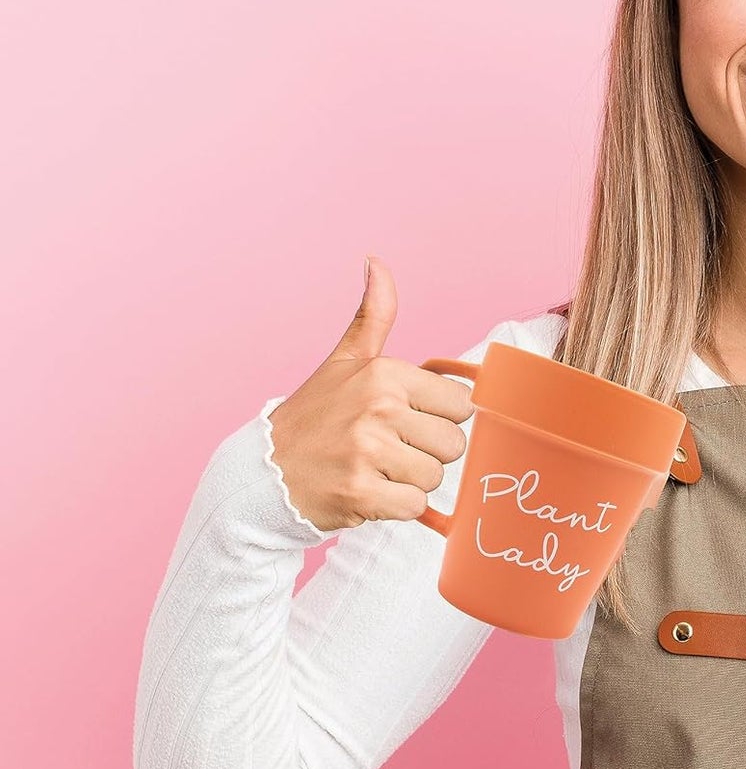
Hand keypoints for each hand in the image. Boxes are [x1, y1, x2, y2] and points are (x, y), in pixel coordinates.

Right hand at [267, 255, 477, 532]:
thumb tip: (376, 260)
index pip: (461, 405)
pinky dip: (397, 508)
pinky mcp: (360, 493)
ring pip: (434, 478)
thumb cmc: (315, 417)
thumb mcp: (345, 360)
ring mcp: (367, 451)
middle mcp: (378, 408)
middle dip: (427, 453)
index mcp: (384, 373)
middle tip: (387, 451)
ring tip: (374, 470)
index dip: (437, 418)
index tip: (404, 421)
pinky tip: (368, 492)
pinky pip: (415, 508)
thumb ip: (373, 314)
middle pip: (453, 445)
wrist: (262, 473)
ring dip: (410, 483)